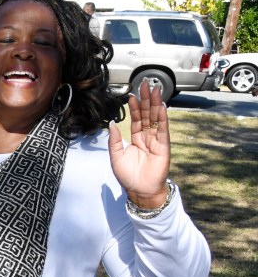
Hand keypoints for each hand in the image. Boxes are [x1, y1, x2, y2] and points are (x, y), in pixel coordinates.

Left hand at [107, 79, 170, 207]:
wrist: (140, 191)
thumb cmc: (128, 176)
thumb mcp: (116, 156)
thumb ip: (114, 140)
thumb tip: (112, 124)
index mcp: (135, 139)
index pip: (135, 119)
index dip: (133, 107)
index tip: (131, 95)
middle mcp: (147, 137)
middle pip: (146, 115)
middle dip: (145, 100)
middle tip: (145, 85)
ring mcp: (156, 141)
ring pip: (155, 119)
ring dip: (155, 104)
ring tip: (154, 90)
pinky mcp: (164, 146)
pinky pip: (163, 129)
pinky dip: (162, 117)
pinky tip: (161, 106)